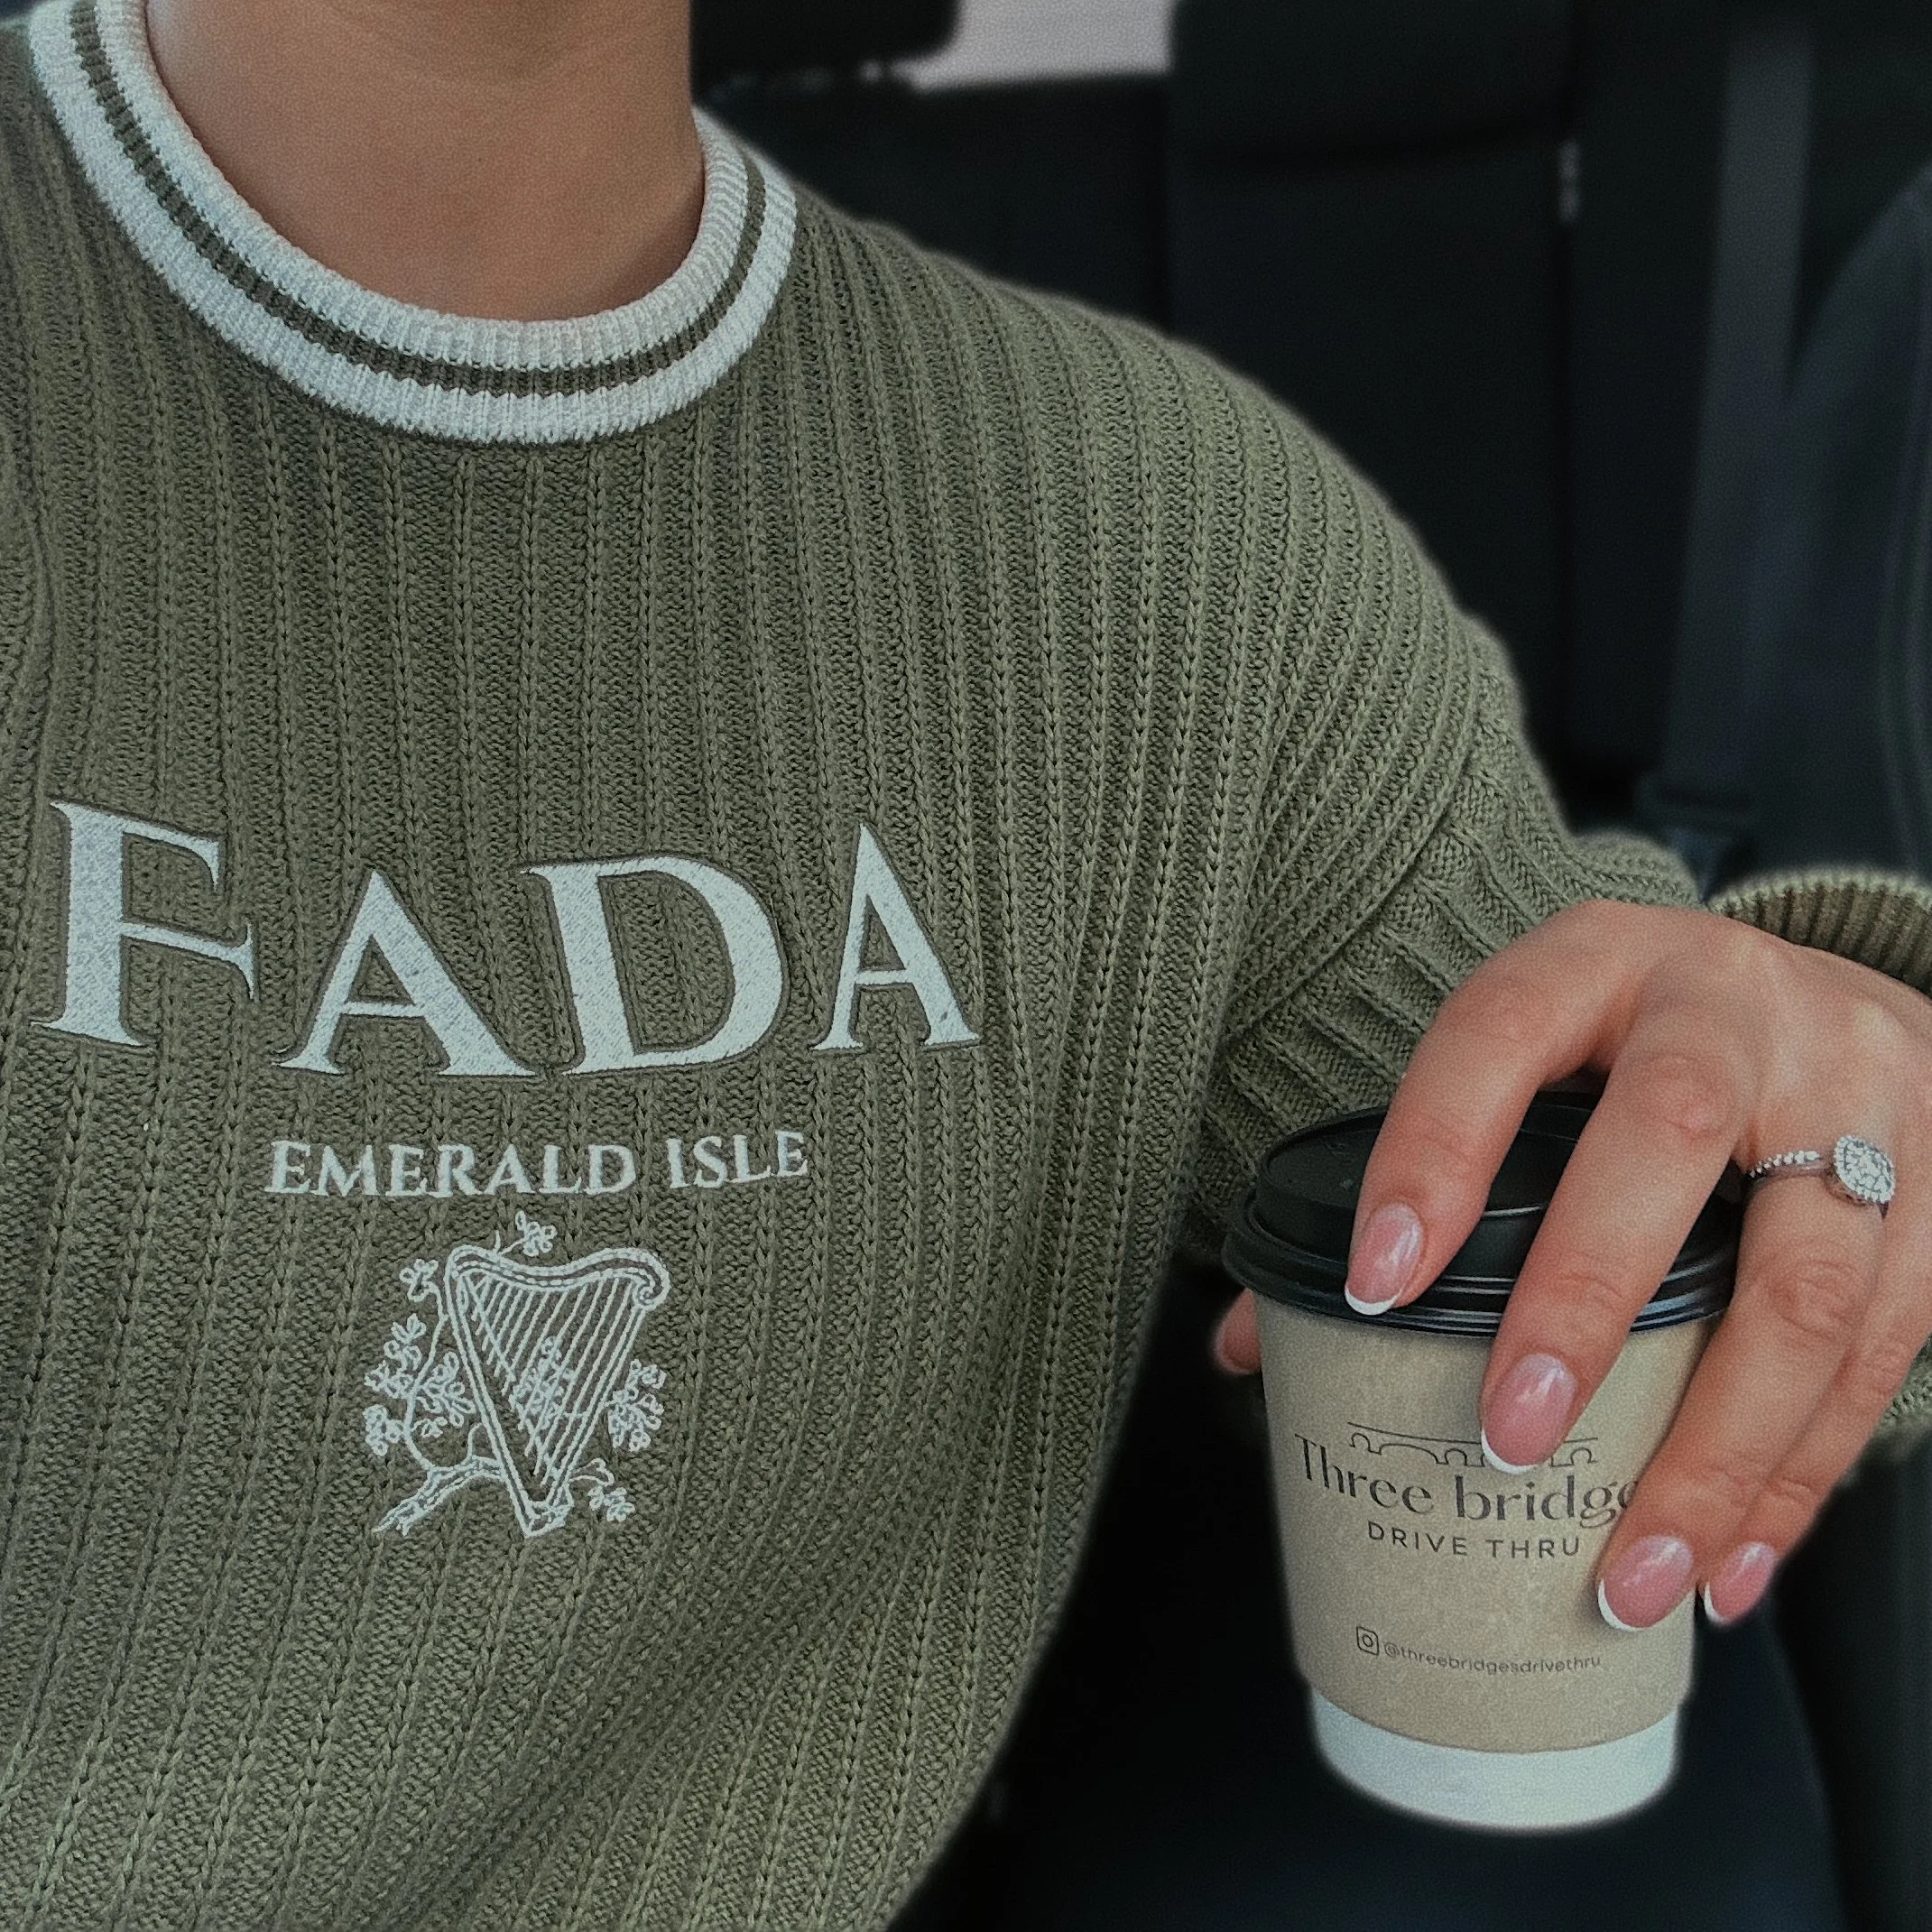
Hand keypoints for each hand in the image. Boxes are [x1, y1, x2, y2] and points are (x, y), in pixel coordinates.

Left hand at [1212, 900, 1931, 1630]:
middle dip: (1586, 1301)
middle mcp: (1733, 1009)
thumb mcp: (1528, 1053)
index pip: (1495, 1035)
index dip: (1433, 1152)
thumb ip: (1405, 1182)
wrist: (1823, 993)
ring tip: (1634, 1572)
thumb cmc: (1636, 1041)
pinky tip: (1731, 1558)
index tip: (1377, 1280)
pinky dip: (1803, 1475)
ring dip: (1719, 1450)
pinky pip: (1883, 1351)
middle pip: (1669, 1141)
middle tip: (1511, 1439)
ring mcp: (1856, 1095)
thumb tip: (1256, 1342)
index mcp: (1597, 962)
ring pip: (1806, 1282)